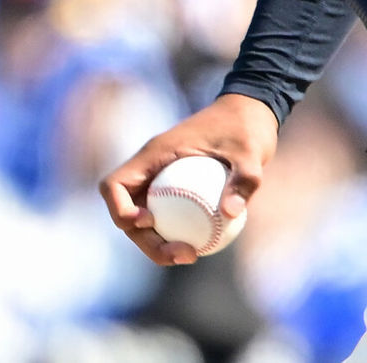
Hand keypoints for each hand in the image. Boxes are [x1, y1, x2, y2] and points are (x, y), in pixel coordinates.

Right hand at [99, 93, 278, 265]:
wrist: (252, 110)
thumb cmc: (247, 126)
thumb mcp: (251, 151)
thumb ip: (243, 179)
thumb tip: (230, 213)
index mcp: (155, 153)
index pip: (115, 185)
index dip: (121, 210)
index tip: (150, 221)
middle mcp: (151, 167)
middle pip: (127, 213)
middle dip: (146, 241)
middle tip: (182, 255)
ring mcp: (161, 178)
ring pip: (145, 220)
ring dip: (158, 244)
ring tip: (191, 257)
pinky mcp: (175, 187)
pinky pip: (166, 216)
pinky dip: (175, 234)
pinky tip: (201, 249)